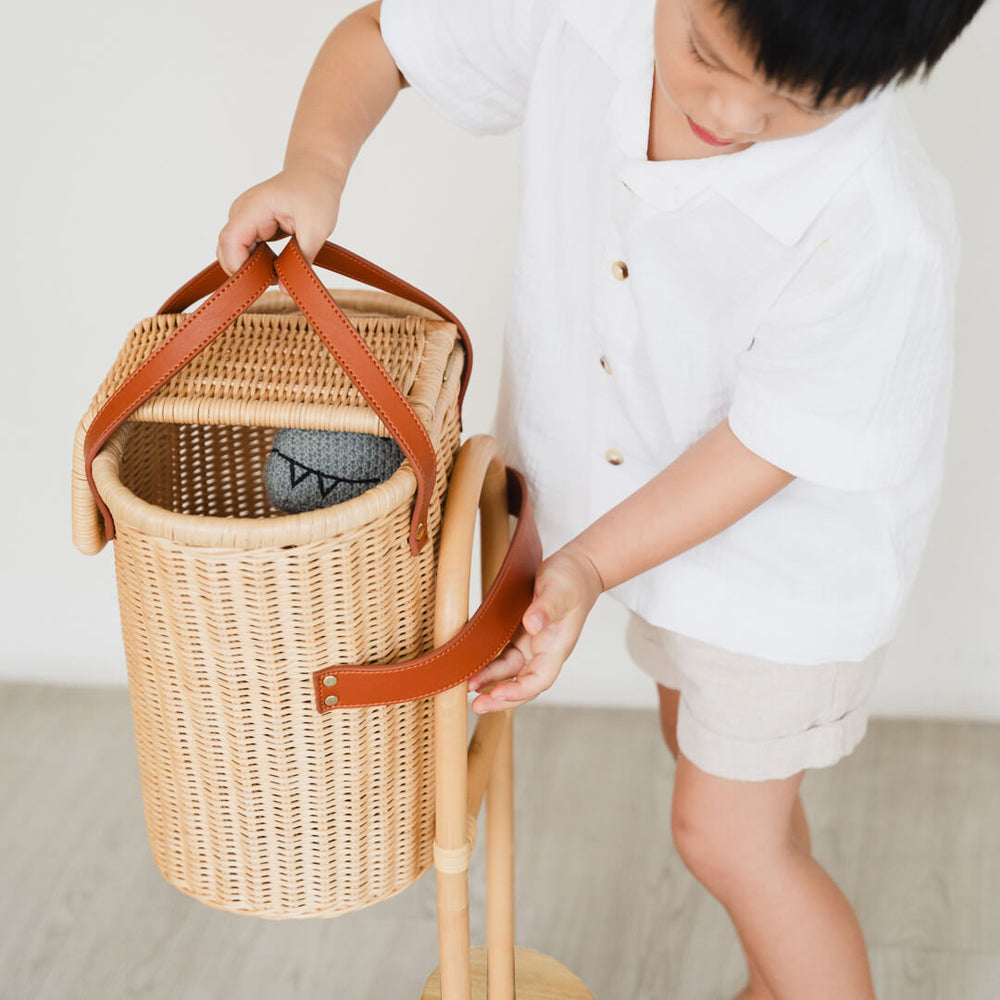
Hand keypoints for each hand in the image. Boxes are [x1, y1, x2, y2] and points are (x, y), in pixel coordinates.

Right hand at [216, 155, 347, 274]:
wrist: (316, 171)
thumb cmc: (316, 192)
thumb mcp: (317, 229)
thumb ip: (302, 260)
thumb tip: (286, 290)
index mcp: (253, 207)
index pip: (230, 241)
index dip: (239, 267)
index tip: (263, 282)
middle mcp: (241, 212)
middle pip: (226, 250)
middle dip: (245, 272)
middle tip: (274, 282)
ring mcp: (244, 219)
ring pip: (233, 253)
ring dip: (252, 269)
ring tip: (278, 273)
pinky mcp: (251, 226)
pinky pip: (245, 250)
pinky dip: (257, 263)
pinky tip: (276, 266)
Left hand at [467, 542, 604, 714]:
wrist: (576, 569)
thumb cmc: (572, 580)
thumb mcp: (558, 590)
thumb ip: (546, 608)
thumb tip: (532, 624)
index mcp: (556, 647)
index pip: (539, 679)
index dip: (519, 691)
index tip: (497, 693)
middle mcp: (543, 651)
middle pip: (523, 685)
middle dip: (501, 698)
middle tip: (477, 706)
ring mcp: (532, 645)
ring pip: (509, 673)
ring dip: (491, 683)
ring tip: (468, 689)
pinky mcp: (520, 636)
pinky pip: (503, 657)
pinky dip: (489, 666)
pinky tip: (473, 669)